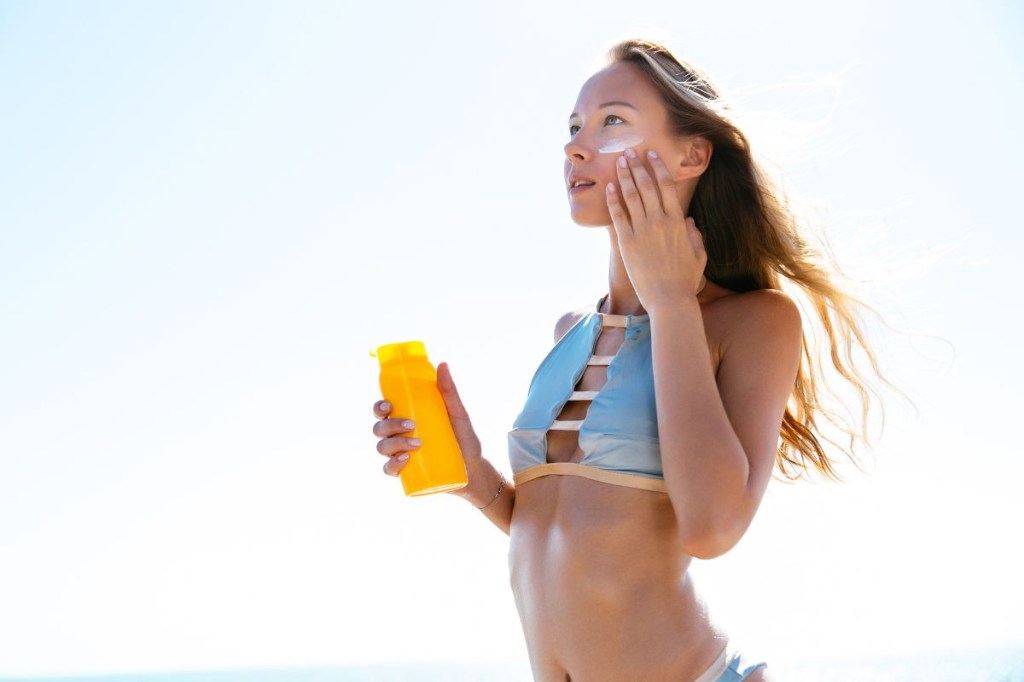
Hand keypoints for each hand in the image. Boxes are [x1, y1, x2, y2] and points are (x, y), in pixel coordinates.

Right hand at [372, 362, 485, 497]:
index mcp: (407, 418)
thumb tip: (443, 365)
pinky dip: (393, 465)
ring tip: (417, 444)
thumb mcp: (458, 413)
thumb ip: (449, 391)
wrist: (474, 469)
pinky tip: (405, 460)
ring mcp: (400, 454)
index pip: (383, 410)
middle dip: (389, 425)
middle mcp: (399, 436)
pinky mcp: (405, 472)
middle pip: (379, 428)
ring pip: (382, 447)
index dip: (379, 406)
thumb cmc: (464, 438)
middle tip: (411, 425)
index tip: (389, 405)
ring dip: (394, 444)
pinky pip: (389, 469)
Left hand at [605, 148, 707, 308]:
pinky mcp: (627, 242)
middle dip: (637, 165)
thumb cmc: (685, 280)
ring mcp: (642, 231)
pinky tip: (609, 186)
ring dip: (624, 175)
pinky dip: (613, 199)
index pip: (667, 186)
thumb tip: (689, 220)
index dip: (658, 167)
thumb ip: (695, 235)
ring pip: (631, 195)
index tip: (651, 155)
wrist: (669, 300)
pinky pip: (618, 215)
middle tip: (629, 151)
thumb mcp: (699, 255)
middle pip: (646, 185)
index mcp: (678, 221)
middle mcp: (659, 221)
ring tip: (618, 161)